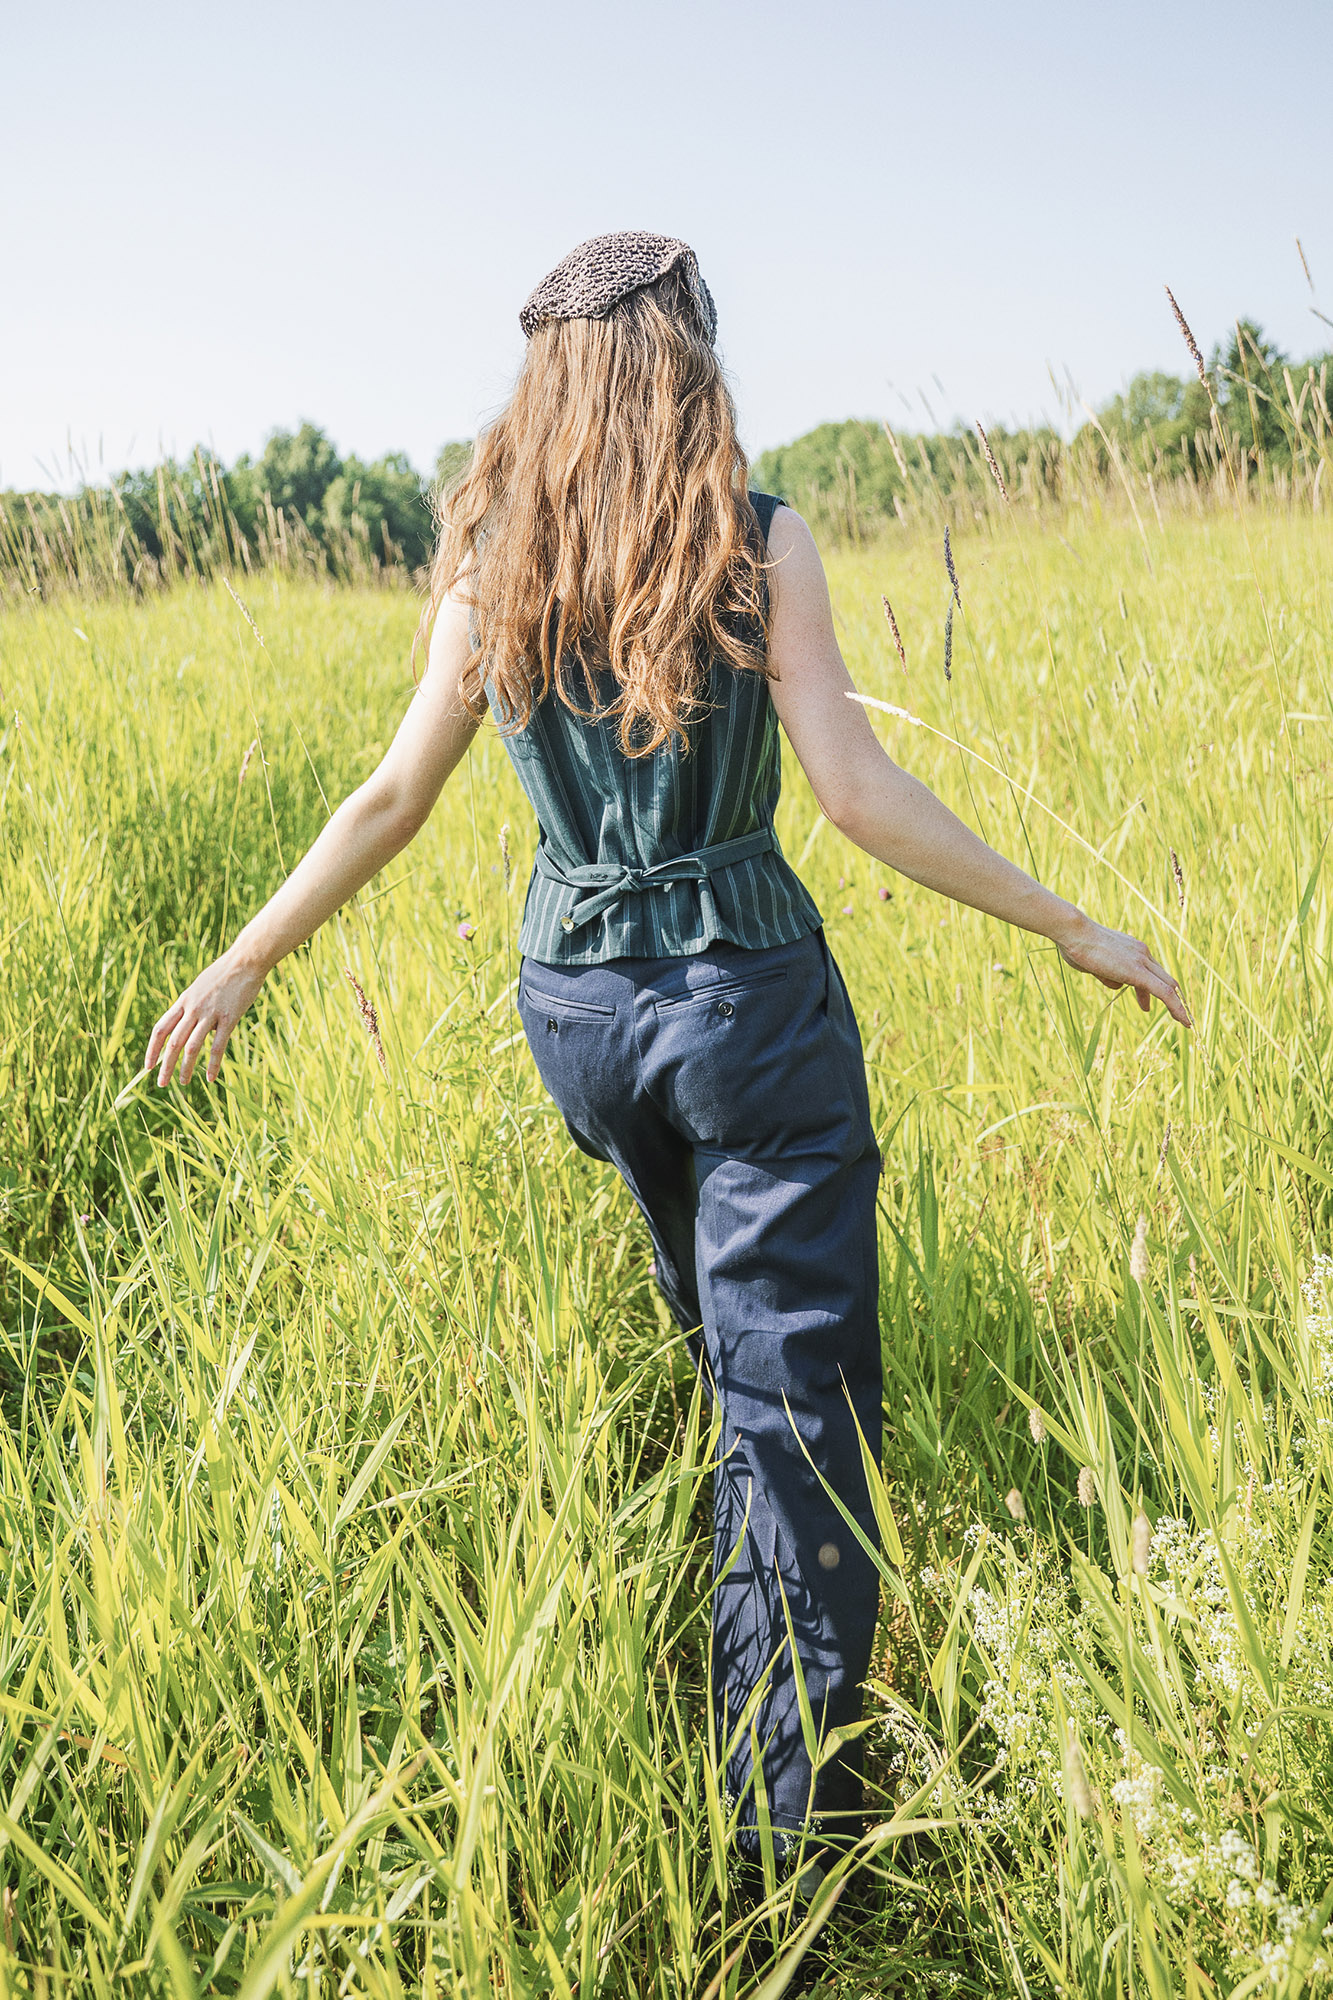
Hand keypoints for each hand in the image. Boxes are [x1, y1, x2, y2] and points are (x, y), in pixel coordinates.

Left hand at [146, 951, 266, 1085]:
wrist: (245, 960)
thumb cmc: (224, 974)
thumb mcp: (200, 987)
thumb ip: (192, 1005)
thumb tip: (190, 1022)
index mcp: (183, 1001)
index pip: (160, 1029)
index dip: (152, 1049)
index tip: (148, 1066)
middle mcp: (192, 1008)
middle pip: (173, 1042)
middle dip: (165, 1065)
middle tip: (161, 1084)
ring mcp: (210, 1013)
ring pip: (192, 1046)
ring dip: (186, 1067)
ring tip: (183, 1082)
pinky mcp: (229, 1018)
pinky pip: (218, 1046)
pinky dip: (213, 1064)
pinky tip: (212, 1078)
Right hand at [1055, 916, 1191, 1026]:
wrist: (1074, 932)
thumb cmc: (1076, 945)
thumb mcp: (1093, 965)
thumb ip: (1107, 975)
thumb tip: (1117, 985)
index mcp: (1131, 948)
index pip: (1149, 970)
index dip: (1148, 990)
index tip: (1145, 1005)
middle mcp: (1141, 952)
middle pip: (1163, 977)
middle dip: (1172, 997)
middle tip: (1177, 1016)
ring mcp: (1142, 960)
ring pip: (1168, 985)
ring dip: (1178, 1005)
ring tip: (1187, 1023)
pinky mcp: (1139, 972)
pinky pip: (1165, 992)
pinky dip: (1177, 1007)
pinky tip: (1184, 1021)